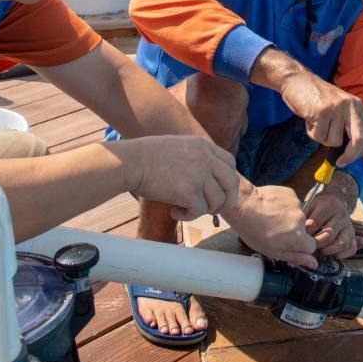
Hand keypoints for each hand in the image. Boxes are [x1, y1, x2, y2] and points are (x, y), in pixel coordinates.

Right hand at [123, 135, 239, 219]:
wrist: (130, 162)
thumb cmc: (146, 156)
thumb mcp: (179, 145)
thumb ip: (196, 156)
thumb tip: (207, 175)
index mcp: (203, 145)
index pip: (230, 163)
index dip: (228, 180)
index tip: (220, 191)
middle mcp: (205, 158)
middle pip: (231, 183)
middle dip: (227, 200)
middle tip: (214, 210)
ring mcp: (199, 174)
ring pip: (216, 201)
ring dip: (203, 210)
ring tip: (185, 209)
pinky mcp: (189, 192)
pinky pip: (199, 211)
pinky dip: (188, 216)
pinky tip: (174, 212)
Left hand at [225, 184, 317, 267]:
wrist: (243, 205)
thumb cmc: (253, 230)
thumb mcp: (273, 251)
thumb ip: (296, 257)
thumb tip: (314, 264)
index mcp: (298, 238)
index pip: (311, 246)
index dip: (299, 246)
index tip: (287, 243)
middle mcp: (301, 220)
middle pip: (303, 230)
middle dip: (292, 231)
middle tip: (275, 230)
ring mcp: (297, 204)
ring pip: (297, 215)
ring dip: (287, 217)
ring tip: (270, 217)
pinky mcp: (291, 193)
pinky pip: (292, 203)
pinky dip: (284, 205)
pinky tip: (271, 207)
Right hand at [278, 70, 362, 166]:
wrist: (296, 80)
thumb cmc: (317, 98)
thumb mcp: (340, 110)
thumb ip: (353, 129)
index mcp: (357, 105)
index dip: (361, 151)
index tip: (350, 158)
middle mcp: (350, 105)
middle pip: (359, 139)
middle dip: (350, 155)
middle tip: (340, 162)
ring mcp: (336, 108)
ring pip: (333, 141)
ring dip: (322, 137)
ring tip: (316, 122)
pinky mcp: (321, 111)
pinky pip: (318, 136)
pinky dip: (312, 132)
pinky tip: (309, 119)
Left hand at [304, 176, 359, 259]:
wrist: (334, 200)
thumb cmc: (317, 207)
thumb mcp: (309, 206)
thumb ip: (303, 219)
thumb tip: (295, 236)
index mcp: (329, 204)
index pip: (314, 224)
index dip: (305, 234)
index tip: (299, 237)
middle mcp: (341, 214)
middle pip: (328, 236)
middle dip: (315, 244)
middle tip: (308, 246)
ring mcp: (349, 225)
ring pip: (341, 244)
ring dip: (328, 251)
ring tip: (319, 250)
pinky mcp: (353, 235)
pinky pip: (351, 248)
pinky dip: (341, 254)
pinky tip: (331, 253)